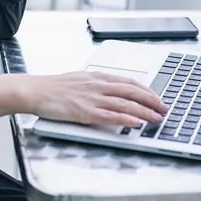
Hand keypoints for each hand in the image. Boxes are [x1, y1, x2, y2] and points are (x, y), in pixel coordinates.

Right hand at [24, 71, 168, 127]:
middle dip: (152, 101)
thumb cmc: (55, 88)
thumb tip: (113, 93)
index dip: (147, 90)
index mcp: (98, 77)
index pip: (130, 82)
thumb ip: (98, 86)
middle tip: (165, 109)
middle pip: (133, 92)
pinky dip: (125, 119)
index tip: (158, 98)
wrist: (36, 90)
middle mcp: (98, 85)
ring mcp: (92, 98)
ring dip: (145, 112)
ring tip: (157, 119)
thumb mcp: (81, 81)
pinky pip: (110, 116)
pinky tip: (136, 123)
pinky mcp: (85, 112)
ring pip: (125, 104)